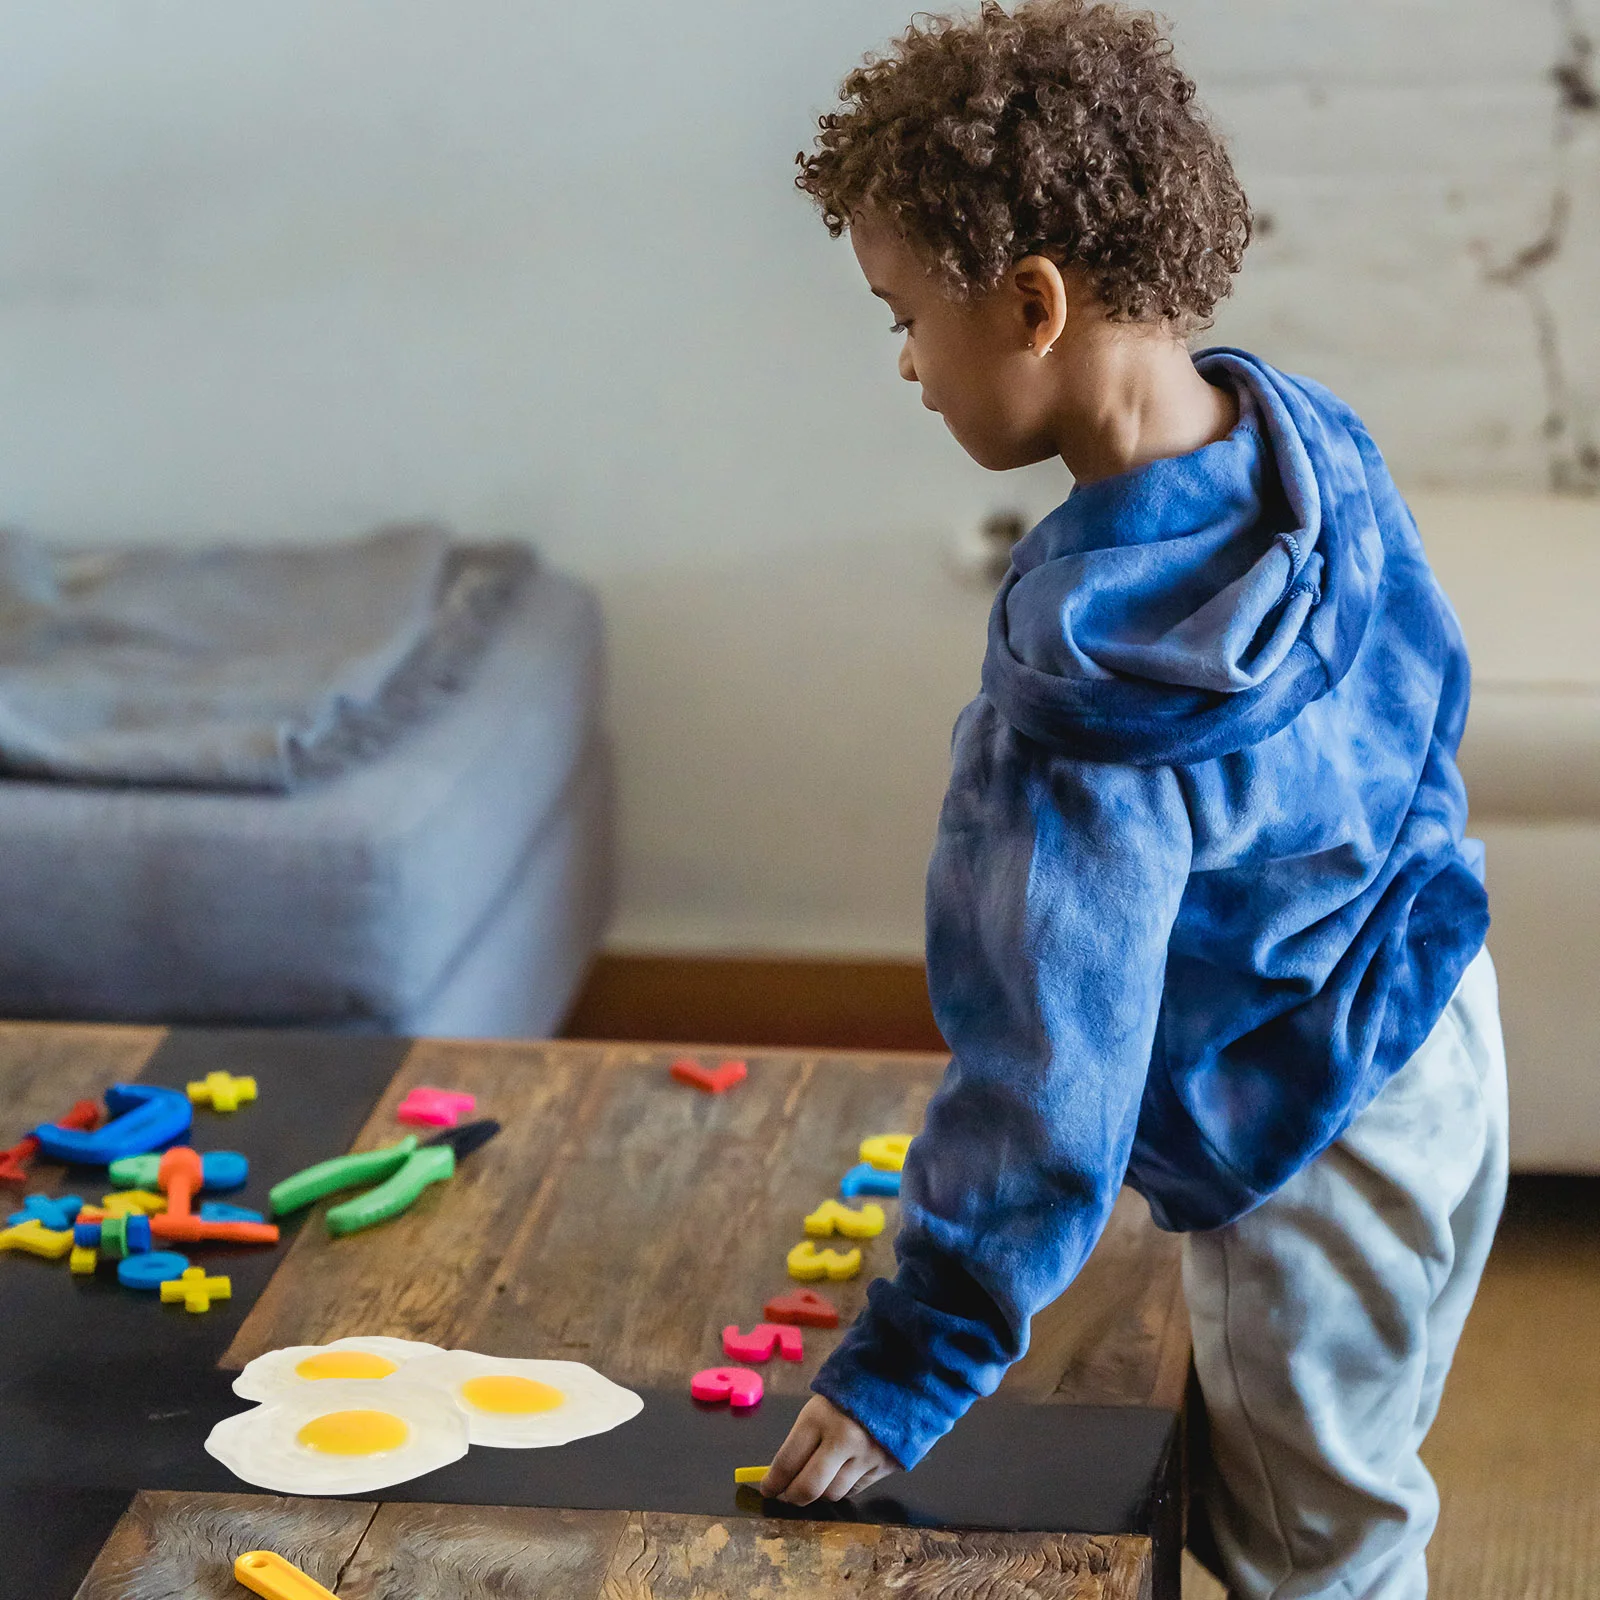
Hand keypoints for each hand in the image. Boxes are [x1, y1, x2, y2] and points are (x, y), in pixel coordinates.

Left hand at [761, 1394, 898, 1504]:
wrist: (896, 1378)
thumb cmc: (848, 1389)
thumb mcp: (818, 1406)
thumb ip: (802, 1440)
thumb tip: (783, 1475)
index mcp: (819, 1418)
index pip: (787, 1463)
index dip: (772, 1482)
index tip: (767, 1488)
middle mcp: (843, 1440)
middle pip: (809, 1488)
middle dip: (792, 1497)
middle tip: (786, 1496)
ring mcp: (866, 1455)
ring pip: (833, 1494)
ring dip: (819, 1493)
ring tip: (814, 1483)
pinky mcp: (885, 1466)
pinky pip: (855, 1490)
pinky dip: (842, 1487)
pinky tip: (838, 1475)